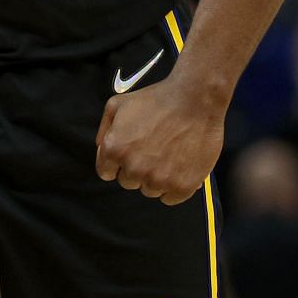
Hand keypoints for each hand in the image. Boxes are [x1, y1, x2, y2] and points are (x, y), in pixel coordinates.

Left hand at [94, 77, 222, 205]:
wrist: (196, 100)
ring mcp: (158, 180)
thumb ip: (104, 129)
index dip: (117, 162)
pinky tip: (179, 167)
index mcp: (114, 149)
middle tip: (153, 149)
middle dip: (137, 168)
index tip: (131, 153)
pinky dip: (174, 186)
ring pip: (150, 190)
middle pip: (128, 182)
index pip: (106, 172)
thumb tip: (101, 149)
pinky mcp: (181, 187)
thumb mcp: (119, 104)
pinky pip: (170, 198)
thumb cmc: (158, 99)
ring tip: (168, 155)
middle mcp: (134, 169)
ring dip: (156, 177)